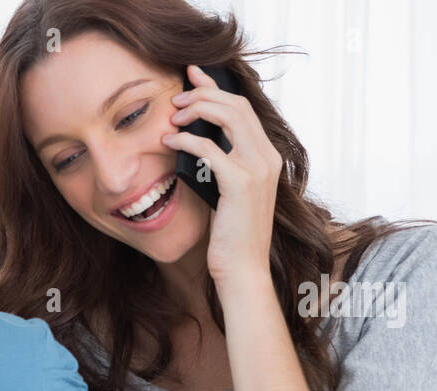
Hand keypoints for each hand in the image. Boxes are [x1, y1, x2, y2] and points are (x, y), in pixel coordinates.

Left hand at [161, 64, 281, 285]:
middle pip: (236, 105)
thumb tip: (197, 142)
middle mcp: (267, 157)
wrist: (243, 268)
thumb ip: (222, 165)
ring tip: (172, 117)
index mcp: (267, 156)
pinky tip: (169, 143)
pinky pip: (209, 149)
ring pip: (228, 117)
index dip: (218, 88)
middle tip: (176, 99)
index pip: (244, 109)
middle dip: (204, 94)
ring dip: (195, 110)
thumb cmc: (232, 234)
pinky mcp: (240, 183)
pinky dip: (186, 141)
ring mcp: (257, 168)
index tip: (194, 76)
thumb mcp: (228, 192)